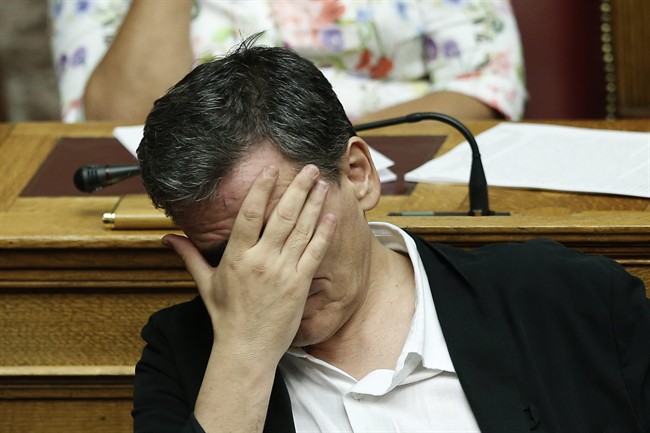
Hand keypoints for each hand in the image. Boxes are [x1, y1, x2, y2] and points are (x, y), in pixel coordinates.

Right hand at [163, 164, 337, 364]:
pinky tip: (332, 214)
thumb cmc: (226, 317)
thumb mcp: (205, 284)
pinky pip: (314, 252)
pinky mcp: (300, 284)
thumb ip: (189, 256)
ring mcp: (282, 271)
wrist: (247, 348)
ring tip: (323, 183)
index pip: (248, 214)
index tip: (270, 170)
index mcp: (236, 257)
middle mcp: (260, 260)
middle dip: (297, 188)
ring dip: (314, 204)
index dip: (260, 189)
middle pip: (282, 216)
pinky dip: (324, 232)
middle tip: (310, 168)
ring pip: (301, 230)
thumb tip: (167, 238)